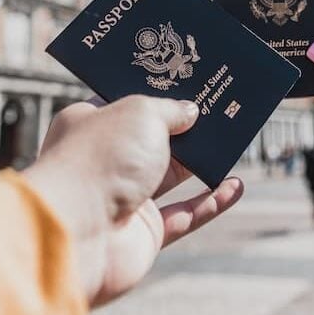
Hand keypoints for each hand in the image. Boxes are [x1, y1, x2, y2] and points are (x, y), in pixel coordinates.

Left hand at [23, 95, 243, 306]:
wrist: (78, 233)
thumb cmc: (101, 159)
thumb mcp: (141, 112)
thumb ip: (171, 110)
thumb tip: (190, 112)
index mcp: (90, 124)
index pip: (125, 102)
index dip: (155, 92)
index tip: (185, 81)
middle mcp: (105, 160)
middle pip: (153, 139)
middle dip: (185, 126)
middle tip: (217, 109)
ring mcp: (124, 198)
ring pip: (172, 176)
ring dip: (202, 162)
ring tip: (233, 142)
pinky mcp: (144, 233)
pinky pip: (185, 215)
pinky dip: (211, 202)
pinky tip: (235, 187)